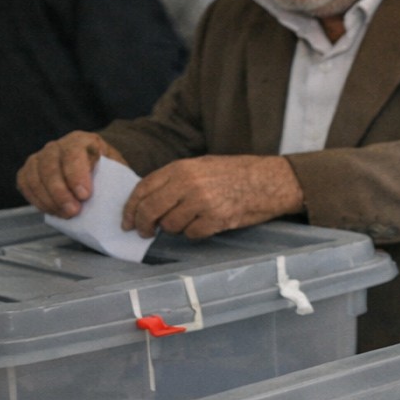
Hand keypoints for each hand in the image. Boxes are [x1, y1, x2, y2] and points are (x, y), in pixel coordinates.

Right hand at [17, 131, 127, 217]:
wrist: (92, 166)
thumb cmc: (106, 169)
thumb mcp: (116, 168)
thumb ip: (113, 177)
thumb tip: (114, 197)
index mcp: (81, 140)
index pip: (73, 154)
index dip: (76, 175)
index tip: (85, 195)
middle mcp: (57, 146)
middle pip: (50, 167)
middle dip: (60, 192)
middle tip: (73, 211)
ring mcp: (40, 157)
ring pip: (35, 177)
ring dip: (49, 199)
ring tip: (65, 214)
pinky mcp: (28, 170)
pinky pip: (25, 184)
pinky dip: (37, 199)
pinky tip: (52, 210)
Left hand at [123, 155, 305, 238]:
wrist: (271, 180)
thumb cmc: (238, 173)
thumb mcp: (202, 165)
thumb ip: (175, 179)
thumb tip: (149, 201)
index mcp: (182, 168)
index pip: (143, 189)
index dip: (131, 208)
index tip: (127, 220)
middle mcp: (188, 184)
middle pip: (150, 210)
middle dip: (143, 224)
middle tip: (144, 232)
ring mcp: (202, 202)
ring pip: (170, 225)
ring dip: (174, 229)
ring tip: (188, 222)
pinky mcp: (216, 219)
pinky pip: (192, 234)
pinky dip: (194, 234)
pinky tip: (205, 226)